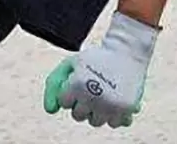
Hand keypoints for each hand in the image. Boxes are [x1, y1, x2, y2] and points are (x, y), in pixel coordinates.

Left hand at [44, 12, 157, 128]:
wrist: (125, 53)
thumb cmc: (94, 59)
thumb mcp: (71, 64)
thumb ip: (54, 84)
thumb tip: (49, 110)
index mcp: (77, 84)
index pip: (64, 102)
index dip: (69, 90)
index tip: (77, 79)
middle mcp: (93, 97)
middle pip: (78, 115)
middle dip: (80, 103)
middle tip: (89, 87)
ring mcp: (110, 105)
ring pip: (95, 122)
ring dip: (95, 110)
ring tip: (100, 93)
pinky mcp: (126, 110)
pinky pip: (113, 124)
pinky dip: (112, 114)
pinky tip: (113, 99)